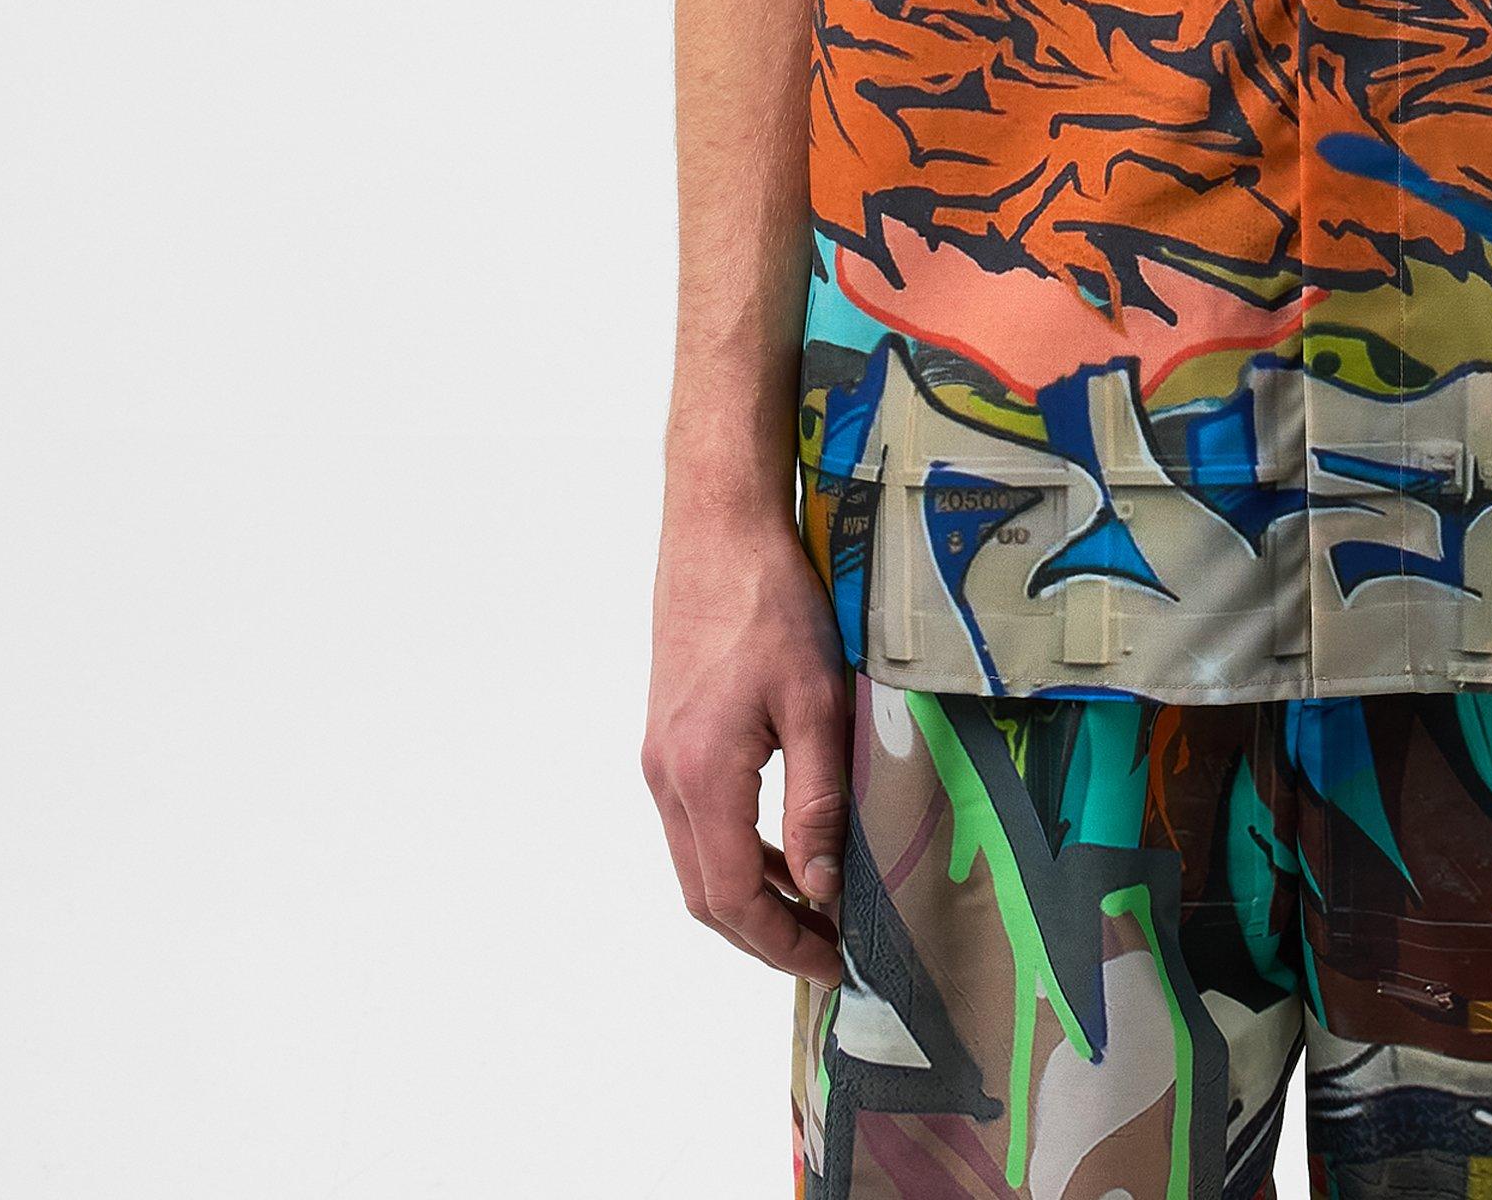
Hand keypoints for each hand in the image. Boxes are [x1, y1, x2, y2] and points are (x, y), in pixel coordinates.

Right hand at [642, 491, 851, 981]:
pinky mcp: (668, 735)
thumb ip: (816, 799)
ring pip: (697, 860)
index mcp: (701, 775)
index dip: (781, 942)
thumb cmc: (770, 603)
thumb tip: (819, 886)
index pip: (733, 897)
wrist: (717, 529)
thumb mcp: (815, 700)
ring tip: (813, 910)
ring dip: (749, 895)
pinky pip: (697, 820)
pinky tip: (783, 844)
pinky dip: (736, 850)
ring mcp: (659, 756)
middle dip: (764, 934)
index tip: (832, 962)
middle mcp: (665, 777)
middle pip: (705, 893)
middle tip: (827, 950)